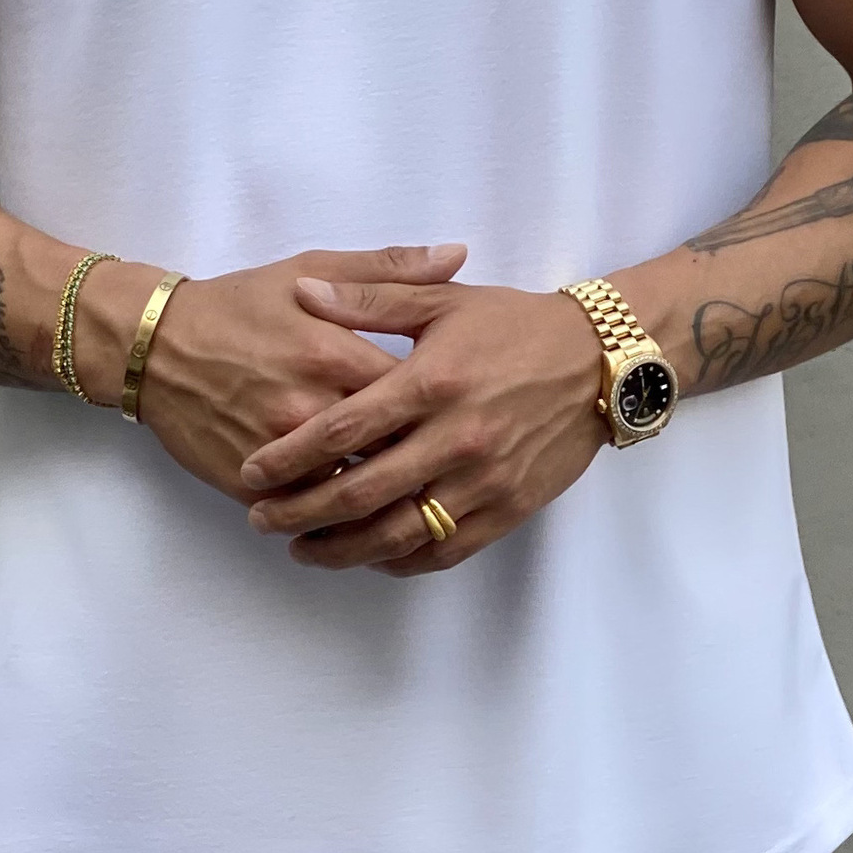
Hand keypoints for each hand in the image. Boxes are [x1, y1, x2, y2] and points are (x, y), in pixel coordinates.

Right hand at [78, 245, 466, 503]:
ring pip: (354, 494)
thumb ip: (389, 271)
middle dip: (427, 463)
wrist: (155, 345)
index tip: (470, 413)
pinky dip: (341, 523)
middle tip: (455, 467)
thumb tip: (458, 255)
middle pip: (392, 451)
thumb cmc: (240, 304)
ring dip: (388, 502)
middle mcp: (311, 407)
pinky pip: (310, 516)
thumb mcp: (311, 270)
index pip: (414, 395)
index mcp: (335, 354)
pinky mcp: (251, 484)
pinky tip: (366, 522)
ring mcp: (280, 452)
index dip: (448, 410)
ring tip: (419, 501)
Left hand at [240, 277, 607, 573]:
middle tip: (261, 520)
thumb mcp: (442, 301)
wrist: (599, 360)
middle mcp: (454, 438)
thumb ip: (369, 299)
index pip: (342, 429)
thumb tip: (304, 292)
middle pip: (360, 493)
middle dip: (301, 512)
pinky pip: (444, 550)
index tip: (253, 471)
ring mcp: (483, 480)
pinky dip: (400, 560)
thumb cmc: (514, 324)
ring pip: (398, 534)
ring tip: (302, 549)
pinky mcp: (507, 508)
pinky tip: (369, 557)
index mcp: (430, 383)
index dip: (290, 456)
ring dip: (342, 549)